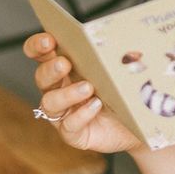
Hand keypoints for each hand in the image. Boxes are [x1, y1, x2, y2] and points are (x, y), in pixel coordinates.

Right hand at [24, 33, 141, 152]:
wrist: (137, 123)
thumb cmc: (125, 90)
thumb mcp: (122, 68)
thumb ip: (118, 53)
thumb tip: (129, 45)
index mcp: (66, 68)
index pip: (42, 54)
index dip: (37, 46)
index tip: (47, 40)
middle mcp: (59, 89)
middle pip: (42, 76)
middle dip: (50, 68)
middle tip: (65, 63)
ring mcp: (63, 112)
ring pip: (50, 102)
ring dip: (67, 93)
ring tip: (88, 87)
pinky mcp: (73, 133)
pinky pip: (69, 125)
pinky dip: (81, 114)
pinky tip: (95, 105)